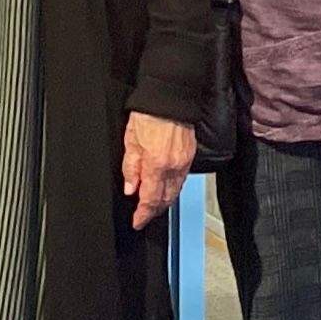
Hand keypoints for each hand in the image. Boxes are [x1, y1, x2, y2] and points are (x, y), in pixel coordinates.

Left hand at [121, 113, 195, 228]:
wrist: (169, 97)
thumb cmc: (149, 114)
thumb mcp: (130, 142)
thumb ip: (131, 168)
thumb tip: (131, 187)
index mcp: (157, 165)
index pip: (151, 199)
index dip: (143, 215)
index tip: (137, 222)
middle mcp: (174, 167)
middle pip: (166, 199)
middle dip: (154, 211)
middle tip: (143, 216)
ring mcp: (184, 162)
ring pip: (175, 191)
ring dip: (164, 201)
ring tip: (152, 204)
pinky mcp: (189, 156)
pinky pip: (181, 179)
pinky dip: (172, 188)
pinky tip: (165, 187)